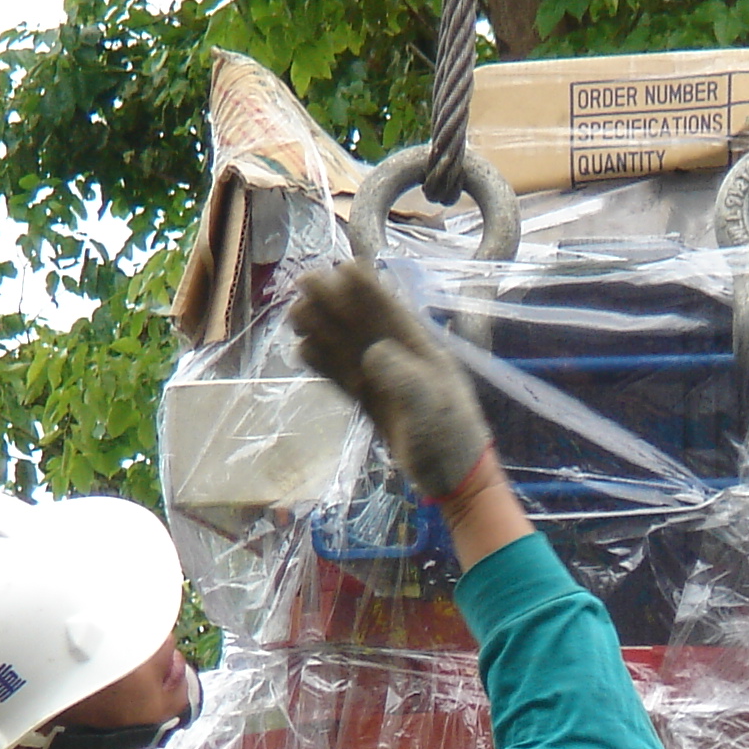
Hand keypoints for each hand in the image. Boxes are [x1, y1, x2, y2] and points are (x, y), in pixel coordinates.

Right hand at [286, 261, 492, 501]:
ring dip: (321, 330)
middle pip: (360, 321)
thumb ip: (403, 376)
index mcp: (420, 349)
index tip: (340, 269)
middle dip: (333, 302)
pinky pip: (341, 377)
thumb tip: (373, 354)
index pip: (389, 308)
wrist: (453, 479)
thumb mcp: (431, 404)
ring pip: (346, 346)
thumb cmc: (449, 438)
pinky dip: (323, 365)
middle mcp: (399, 358)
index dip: (365, 287)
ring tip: (294, 317)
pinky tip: (302, 352)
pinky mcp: (372, 403)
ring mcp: (383, 380)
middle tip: (302, 287)